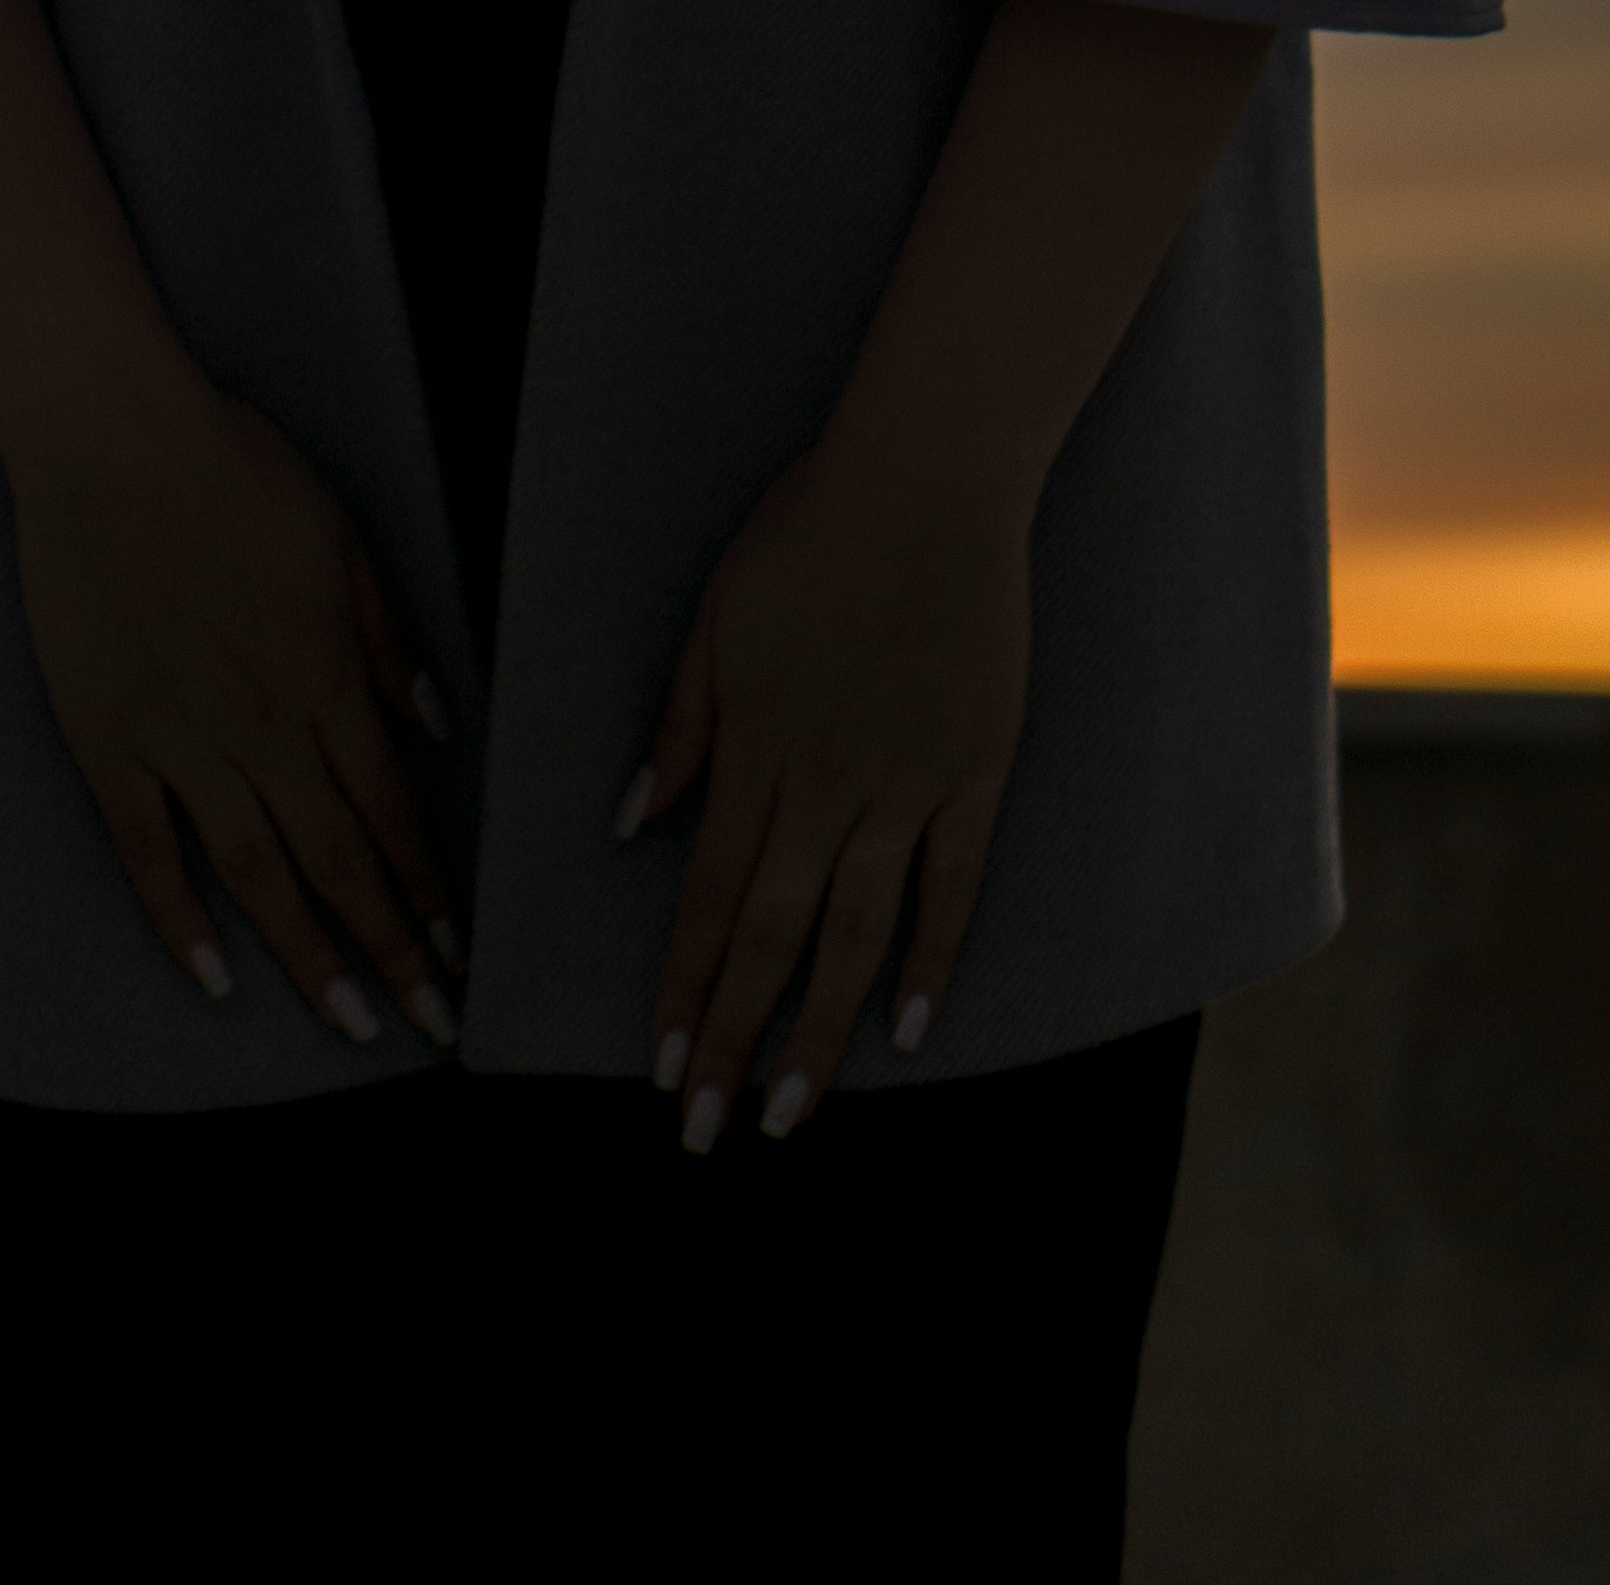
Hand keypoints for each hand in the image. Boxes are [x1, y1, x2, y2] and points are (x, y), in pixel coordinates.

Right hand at [9, 377, 461, 1048]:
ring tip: (348, 1024)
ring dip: (308, 954)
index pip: (389, 811)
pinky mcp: (107, 735)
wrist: (111, 438)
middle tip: (429, 1026)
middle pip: (337, 859)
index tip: (458, 955)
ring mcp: (180, 737)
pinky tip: (215, 975)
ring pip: (256, 871)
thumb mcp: (341, 536)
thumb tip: (433, 727)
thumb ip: (385, 639)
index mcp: (323, 675)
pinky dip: (180, 917)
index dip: (426, 891)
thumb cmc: (232, 469)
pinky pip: (148, 846)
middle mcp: (262, 725)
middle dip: (389, 950)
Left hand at [620, 427, 1031, 1145]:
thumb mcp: (718, 612)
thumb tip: (634, 819)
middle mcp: (829, 782)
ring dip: (821, 1034)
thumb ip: (684, 721)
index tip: (661, 1066)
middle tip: (708, 1133)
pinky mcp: (976, 770)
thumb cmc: (812, 531)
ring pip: (859, 935)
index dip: (686, 988)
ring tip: (793, 1113)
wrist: (931, 477)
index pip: (712, 896)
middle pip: (776, 938)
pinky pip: (953, 886)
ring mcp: (909, 783)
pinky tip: (907, 1028)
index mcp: (758, 745)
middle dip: (735, 1042)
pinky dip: (929, 961)